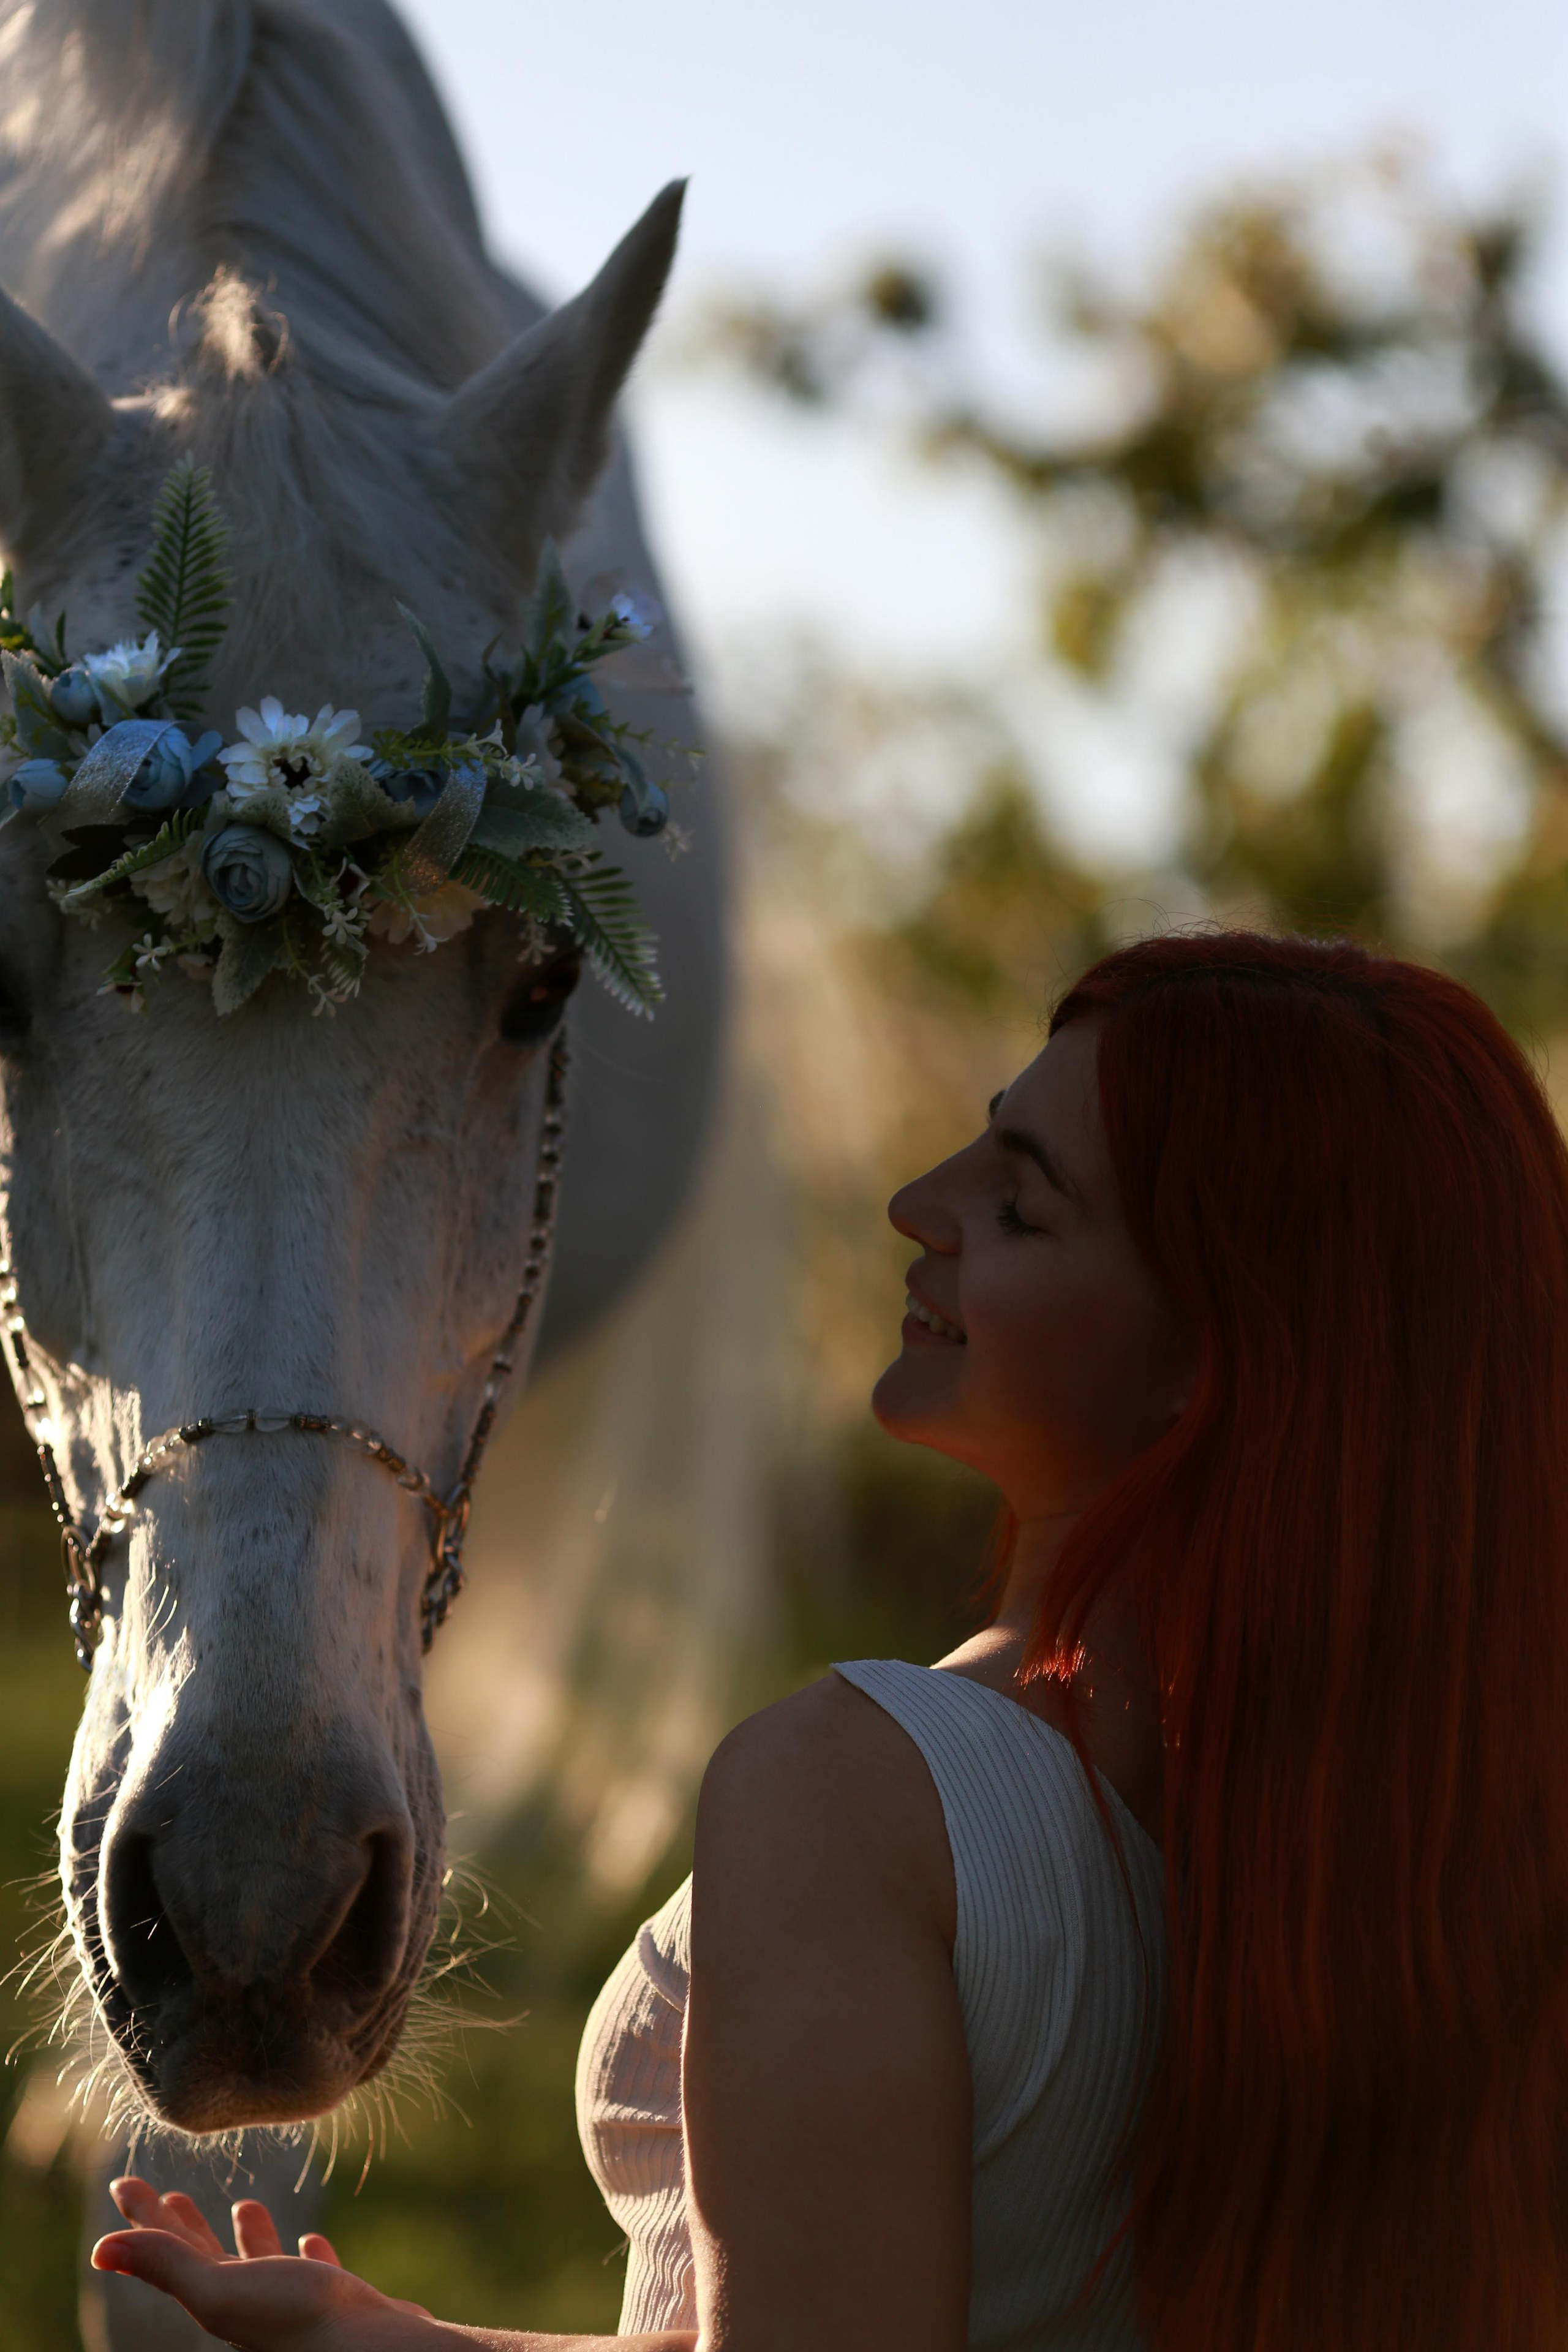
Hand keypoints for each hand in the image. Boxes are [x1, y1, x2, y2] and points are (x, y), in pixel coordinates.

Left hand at [92, 2176, 443, 2351]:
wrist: (368, 2351)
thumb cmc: (293, 2320)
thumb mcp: (218, 2289)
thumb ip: (166, 2265)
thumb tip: (101, 2250)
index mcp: (215, 2299)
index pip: (168, 2251)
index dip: (144, 2217)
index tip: (123, 2184)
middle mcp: (248, 2304)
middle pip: (205, 2259)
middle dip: (185, 2227)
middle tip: (169, 2196)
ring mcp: (289, 2305)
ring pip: (261, 2265)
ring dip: (249, 2236)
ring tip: (243, 2206)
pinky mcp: (331, 2303)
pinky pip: (313, 2275)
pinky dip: (308, 2255)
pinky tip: (310, 2241)